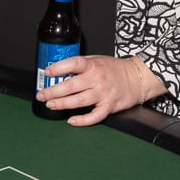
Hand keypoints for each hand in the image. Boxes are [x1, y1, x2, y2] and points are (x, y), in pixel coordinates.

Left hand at [39, 53, 164, 127]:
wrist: (137, 78)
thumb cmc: (115, 69)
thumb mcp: (97, 59)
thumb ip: (81, 65)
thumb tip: (59, 72)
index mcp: (93, 65)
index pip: (73, 64)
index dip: (58, 68)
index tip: (47, 72)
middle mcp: (97, 79)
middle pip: (71, 86)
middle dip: (53, 91)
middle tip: (41, 95)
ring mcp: (103, 93)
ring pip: (79, 101)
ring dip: (62, 104)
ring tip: (51, 105)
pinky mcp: (109, 106)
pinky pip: (94, 116)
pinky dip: (82, 120)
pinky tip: (72, 120)